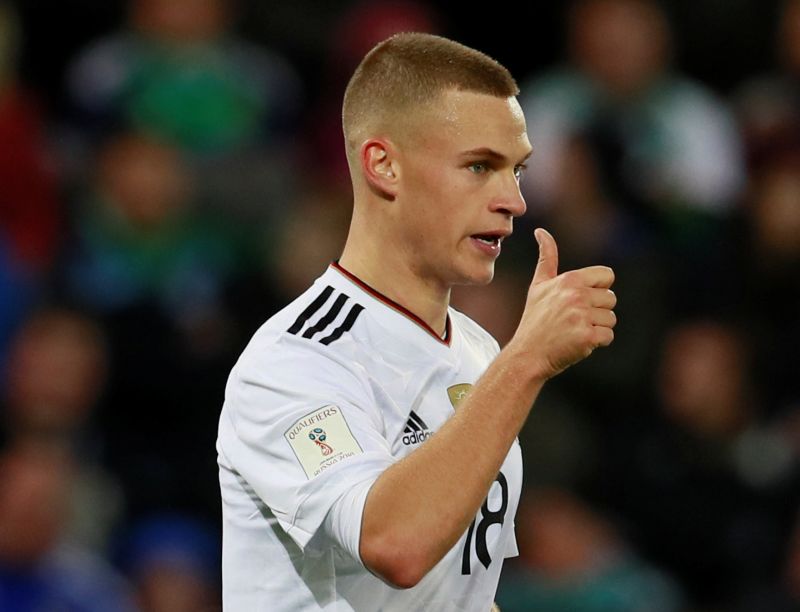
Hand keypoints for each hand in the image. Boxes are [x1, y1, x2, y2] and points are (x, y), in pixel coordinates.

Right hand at [508, 228, 615, 379]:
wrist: (527, 354)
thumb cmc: (535, 320)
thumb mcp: (538, 286)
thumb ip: (546, 257)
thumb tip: (541, 231)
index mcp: (569, 280)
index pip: (607, 276)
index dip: (596, 290)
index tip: (577, 301)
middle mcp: (576, 295)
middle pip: (611, 299)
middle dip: (597, 311)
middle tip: (573, 320)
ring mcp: (582, 316)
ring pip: (611, 319)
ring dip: (597, 328)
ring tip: (574, 331)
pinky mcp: (587, 337)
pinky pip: (608, 336)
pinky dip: (596, 342)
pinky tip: (577, 343)